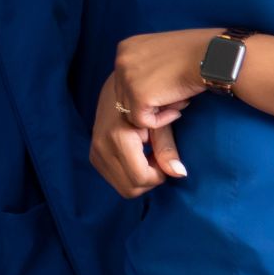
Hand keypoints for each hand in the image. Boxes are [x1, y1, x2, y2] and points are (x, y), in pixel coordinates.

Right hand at [90, 77, 182, 198]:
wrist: (120, 85)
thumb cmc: (146, 101)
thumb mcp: (159, 123)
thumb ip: (167, 149)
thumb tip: (180, 174)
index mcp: (117, 138)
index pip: (140, 178)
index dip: (158, 176)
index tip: (165, 159)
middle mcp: (101, 147)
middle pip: (131, 189)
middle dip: (149, 179)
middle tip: (157, 158)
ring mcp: (95, 152)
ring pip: (123, 187)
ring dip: (140, 178)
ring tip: (148, 156)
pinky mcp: (93, 155)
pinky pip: (115, 179)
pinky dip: (130, 174)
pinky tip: (137, 157)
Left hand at [108, 29, 215, 130]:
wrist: (213, 55)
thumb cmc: (196, 54)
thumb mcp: (162, 53)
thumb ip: (146, 67)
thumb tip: (140, 90)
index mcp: (126, 48)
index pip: (124, 81)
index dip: (146, 90)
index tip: (167, 88)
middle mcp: (121, 61)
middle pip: (124, 96)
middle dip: (149, 102)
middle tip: (175, 97)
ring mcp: (128, 78)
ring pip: (131, 110)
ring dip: (156, 111)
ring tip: (179, 101)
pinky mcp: (139, 96)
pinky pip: (142, 121)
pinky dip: (161, 121)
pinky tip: (179, 108)